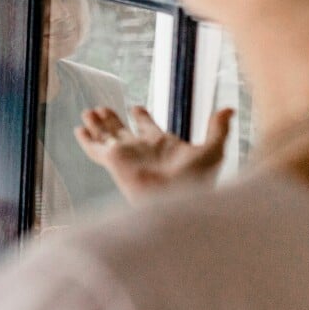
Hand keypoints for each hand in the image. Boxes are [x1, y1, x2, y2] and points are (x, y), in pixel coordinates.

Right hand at [75, 106, 232, 203]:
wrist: (178, 202)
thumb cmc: (198, 180)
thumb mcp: (213, 149)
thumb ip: (218, 129)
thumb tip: (229, 108)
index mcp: (162, 145)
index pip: (148, 128)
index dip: (141, 117)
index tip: (136, 108)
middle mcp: (141, 150)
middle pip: (123, 130)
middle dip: (114, 119)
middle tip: (104, 107)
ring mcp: (126, 156)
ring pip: (107, 135)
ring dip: (98, 123)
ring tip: (90, 110)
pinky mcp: (113, 161)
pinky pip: (95, 148)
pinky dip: (87, 139)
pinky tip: (79, 129)